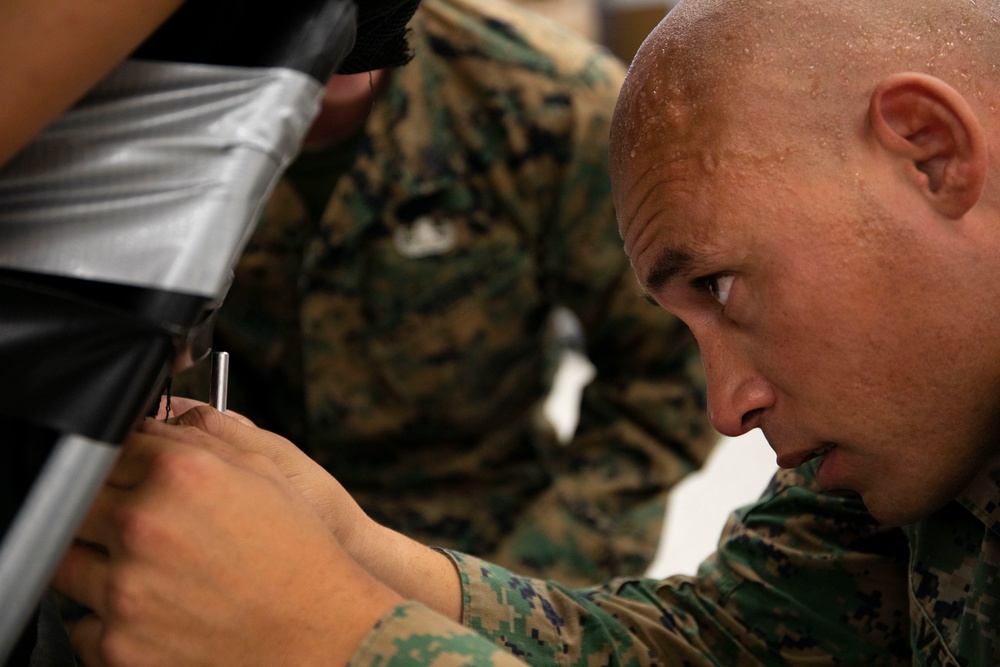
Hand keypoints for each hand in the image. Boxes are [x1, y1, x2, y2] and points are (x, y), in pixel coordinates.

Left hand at [51, 422, 401, 665]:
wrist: (319, 630)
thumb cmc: (297, 550)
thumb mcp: (262, 470)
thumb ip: (197, 438)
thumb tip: (151, 427)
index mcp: (177, 474)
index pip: (108, 447)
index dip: (120, 461)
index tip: (127, 474)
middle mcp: (143, 527)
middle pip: (75, 502)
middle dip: (99, 509)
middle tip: (135, 524)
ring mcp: (125, 590)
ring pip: (67, 564)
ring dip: (95, 562)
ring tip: (144, 570)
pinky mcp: (118, 645)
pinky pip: (82, 624)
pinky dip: (107, 618)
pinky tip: (150, 610)